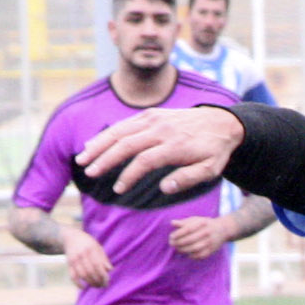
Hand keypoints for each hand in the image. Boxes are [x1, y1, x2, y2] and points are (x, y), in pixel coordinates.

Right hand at [64, 227, 110, 288]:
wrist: (70, 236)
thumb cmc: (88, 243)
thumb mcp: (97, 247)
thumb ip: (104, 258)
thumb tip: (110, 270)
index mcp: (91, 249)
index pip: (98, 265)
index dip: (103, 275)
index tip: (107, 280)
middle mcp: (81, 254)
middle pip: (90, 272)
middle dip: (98, 281)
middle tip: (103, 285)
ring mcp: (74, 260)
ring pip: (82, 275)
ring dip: (90, 283)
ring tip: (96, 286)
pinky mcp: (69, 264)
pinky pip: (72, 276)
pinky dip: (77, 284)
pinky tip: (83, 287)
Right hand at [81, 106, 245, 202]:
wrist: (222, 122)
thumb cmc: (214, 151)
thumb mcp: (210, 170)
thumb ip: (187, 179)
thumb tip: (164, 188)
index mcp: (174, 145)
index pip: (144, 161)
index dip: (128, 176)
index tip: (118, 190)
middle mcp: (161, 129)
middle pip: (126, 143)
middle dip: (104, 158)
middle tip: (89, 172)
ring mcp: (153, 119)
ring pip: (120, 131)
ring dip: (99, 144)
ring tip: (83, 158)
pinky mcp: (150, 114)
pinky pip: (125, 124)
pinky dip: (108, 134)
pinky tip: (95, 144)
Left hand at [168, 214, 233, 258]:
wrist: (222, 229)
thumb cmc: (205, 224)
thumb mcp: (196, 219)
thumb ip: (184, 222)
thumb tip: (172, 223)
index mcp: (202, 224)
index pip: (188, 229)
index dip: (178, 234)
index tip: (171, 236)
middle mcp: (206, 233)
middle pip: (190, 240)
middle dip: (179, 243)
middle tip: (172, 244)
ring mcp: (209, 242)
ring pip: (194, 248)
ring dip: (184, 250)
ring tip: (178, 249)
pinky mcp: (211, 250)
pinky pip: (200, 255)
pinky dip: (192, 256)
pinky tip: (187, 253)